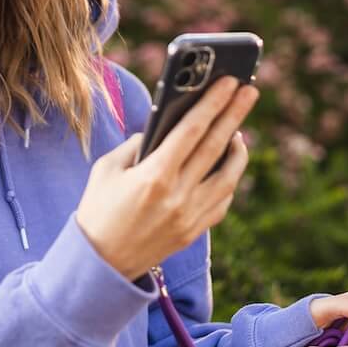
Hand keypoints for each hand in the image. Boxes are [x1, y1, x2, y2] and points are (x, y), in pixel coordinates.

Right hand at [75, 76, 257, 279]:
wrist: (99, 264)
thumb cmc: (97, 209)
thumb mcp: (107, 168)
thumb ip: (136, 144)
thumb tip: (162, 127)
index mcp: (154, 175)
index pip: (192, 130)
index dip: (212, 102)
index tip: (229, 82)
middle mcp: (178, 195)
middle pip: (216, 146)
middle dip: (234, 113)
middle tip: (249, 91)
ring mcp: (190, 216)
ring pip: (228, 176)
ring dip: (238, 149)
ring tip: (238, 128)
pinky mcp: (194, 232)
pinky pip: (222, 200)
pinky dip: (228, 179)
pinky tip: (226, 164)